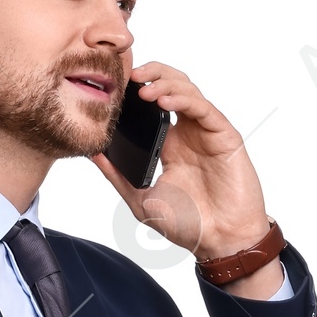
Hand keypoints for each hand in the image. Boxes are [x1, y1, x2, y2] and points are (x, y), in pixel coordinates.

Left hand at [93, 64, 281, 290]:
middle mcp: (187, 133)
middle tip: (129, 75)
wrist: (220, 242)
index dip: (136, 90)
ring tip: (142, 89)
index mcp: (169, 144)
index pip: (152, 104)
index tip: (114, 87)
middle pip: (171, 87)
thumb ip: (117, 176)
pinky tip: (164, 101)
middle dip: (151, 75)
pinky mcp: (224, 135)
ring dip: (164, 84)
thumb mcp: (141, 199)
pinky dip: (183, 100)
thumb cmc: (189, 225)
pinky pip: (203, 108)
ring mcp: (206, 132)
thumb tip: (92, 155)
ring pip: (187, 91)